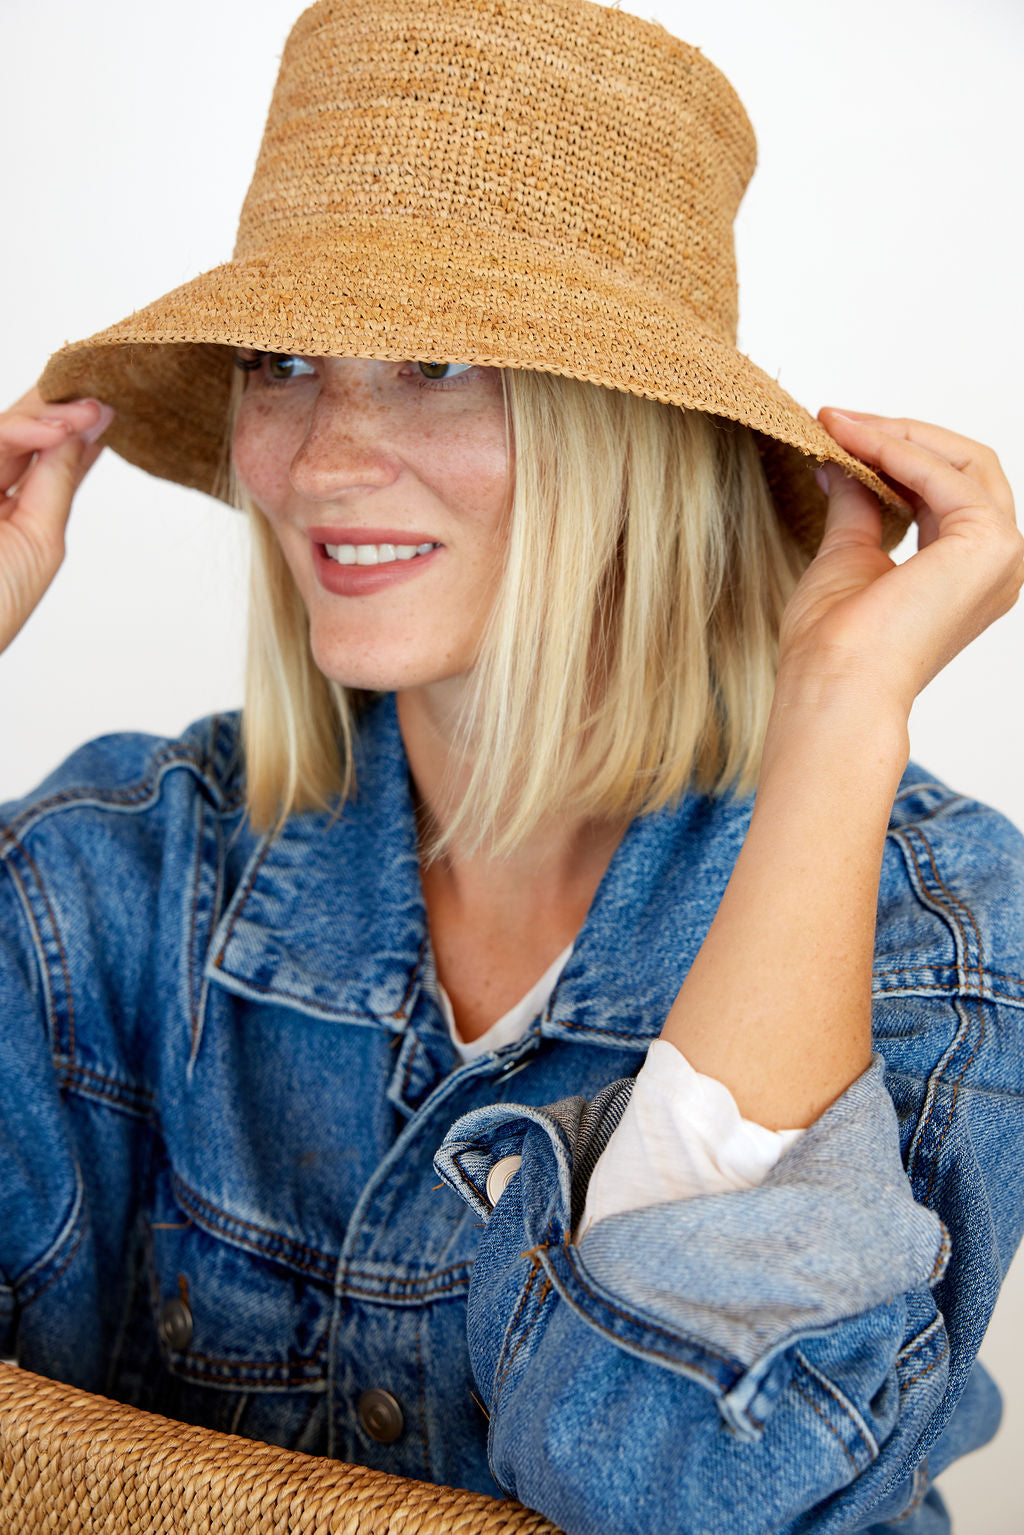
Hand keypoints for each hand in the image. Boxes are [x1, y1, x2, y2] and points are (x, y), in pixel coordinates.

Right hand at [0, 388, 113, 654]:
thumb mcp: (41, 539)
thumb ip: (58, 481)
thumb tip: (89, 428)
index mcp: (10, 506)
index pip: (46, 456)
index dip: (76, 430)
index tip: (111, 407)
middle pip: (21, 431)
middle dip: (62, 412)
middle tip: (100, 399)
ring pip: (3, 429)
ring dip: (47, 416)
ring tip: (86, 413)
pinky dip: (18, 432)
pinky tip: (53, 432)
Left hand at [776, 409, 1021, 723]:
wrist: (835, 684)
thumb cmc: (835, 645)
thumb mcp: (847, 554)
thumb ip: (857, 505)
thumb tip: (841, 460)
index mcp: (968, 573)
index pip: (948, 490)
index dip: (896, 455)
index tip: (838, 432)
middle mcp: (996, 566)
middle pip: (965, 467)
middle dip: (899, 437)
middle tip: (836, 420)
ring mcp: (1001, 556)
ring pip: (962, 462)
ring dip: (896, 437)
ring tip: (838, 426)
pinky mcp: (990, 545)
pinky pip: (946, 476)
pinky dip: (899, 453)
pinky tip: (855, 444)